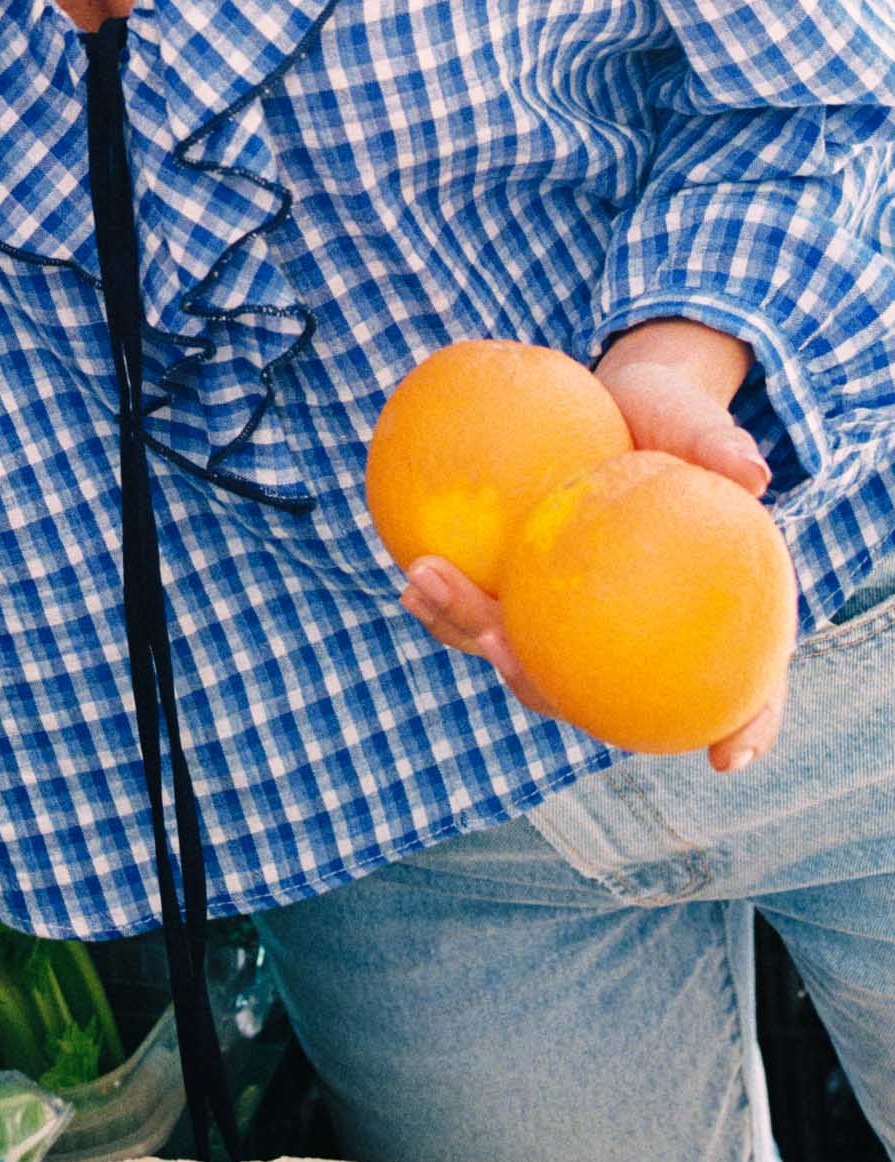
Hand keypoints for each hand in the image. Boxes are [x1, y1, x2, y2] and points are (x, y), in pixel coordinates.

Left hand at [398, 319, 788, 773]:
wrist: (620, 406)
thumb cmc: (672, 421)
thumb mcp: (697, 424)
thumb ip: (719, 447)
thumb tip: (750, 472)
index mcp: (712, 625)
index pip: (749, 689)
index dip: (749, 727)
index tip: (726, 755)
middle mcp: (636, 645)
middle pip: (594, 694)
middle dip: (536, 684)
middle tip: (497, 644)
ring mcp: (573, 631)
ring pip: (524, 660)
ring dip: (467, 636)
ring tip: (421, 588)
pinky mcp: (524, 602)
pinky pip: (485, 608)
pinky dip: (448, 599)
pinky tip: (410, 569)